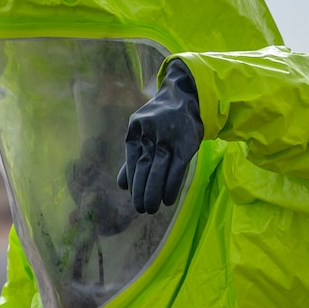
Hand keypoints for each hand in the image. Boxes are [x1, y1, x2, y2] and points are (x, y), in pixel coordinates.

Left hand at [118, 60, 202, 214]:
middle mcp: (151, 132)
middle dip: (142, 192)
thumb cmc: (161, 120)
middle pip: (144, 167)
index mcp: (136, 129)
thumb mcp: (142, 131)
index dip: (133, 182)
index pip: (132, 161)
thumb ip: (133, 156)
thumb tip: (122, 185)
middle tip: (141, 209)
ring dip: (155, 193)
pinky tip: (168, 200)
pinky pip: (177, 170)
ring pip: (159, 170)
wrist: (186, 97)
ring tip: (151, 209)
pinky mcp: (186, 144)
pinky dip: (171, 187)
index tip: (133, 198)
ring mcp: (169, 137)